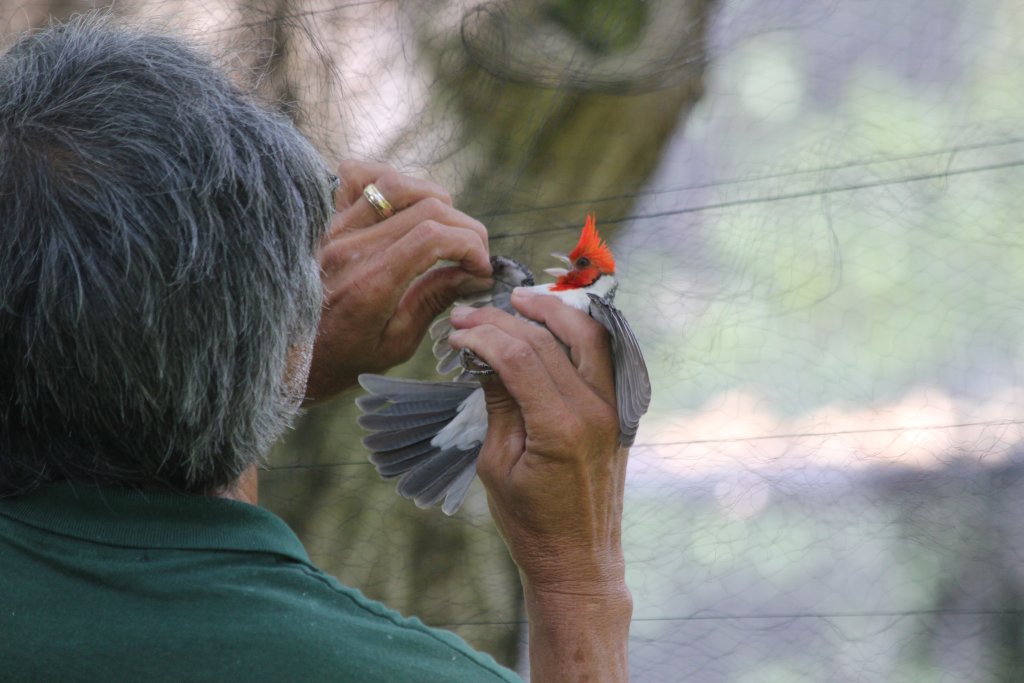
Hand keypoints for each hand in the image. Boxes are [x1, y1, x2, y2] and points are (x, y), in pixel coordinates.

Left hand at [304, 161, 491, 402]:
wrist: (283, 359)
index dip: (470, 245)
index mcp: (370, 285)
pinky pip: (354, 175)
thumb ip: (434, 300)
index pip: (434, 237)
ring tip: (442, 226)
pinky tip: (401, 206)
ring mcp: (331, 229)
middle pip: (425, 207)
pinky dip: (386, 181)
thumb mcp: (396, 344)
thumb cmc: (340, 359)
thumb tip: (474, 274)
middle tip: (472, 252)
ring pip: (394, 183)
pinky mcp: (320, 219)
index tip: (482, 266)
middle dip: (464, 227)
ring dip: (431, 198)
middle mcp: (349, 249)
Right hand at [448, 289, 627, 594]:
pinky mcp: (619, 413)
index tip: (457, 332)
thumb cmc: (529, 523)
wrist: (578, 560)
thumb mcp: (496, 466)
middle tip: (473, 312)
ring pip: (592, 336)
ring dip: (555, 311)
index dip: (485, 337)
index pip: (521, 358)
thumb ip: (497, 404)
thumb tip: (485, 356)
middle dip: (508, 319)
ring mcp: (614, 410)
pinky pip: (606, 356)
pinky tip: (555, 322)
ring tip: (521, 300)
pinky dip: (581, 331)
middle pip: (553, 339)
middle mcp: (595, 411)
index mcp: (561, 428)